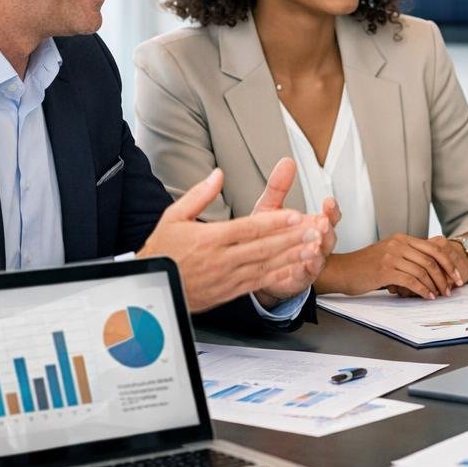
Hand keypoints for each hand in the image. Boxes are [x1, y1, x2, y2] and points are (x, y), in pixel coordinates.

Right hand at [137, 168, 322, 312]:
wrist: (152, 286)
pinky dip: (279, 276)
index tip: (295, 215)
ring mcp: (227, 277)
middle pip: (263, 247)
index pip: (248, 228)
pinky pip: (259, 283)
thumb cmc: (163, 251)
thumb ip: (199, 195)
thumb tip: (218, 175)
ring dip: (291, 257)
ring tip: (313, 248)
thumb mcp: (174, 216)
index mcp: (209, 239)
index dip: (274, 222)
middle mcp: (221, 259)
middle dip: (292, 239)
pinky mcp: (230, 291)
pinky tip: (295, 269)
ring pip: (265, 266)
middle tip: (315, 230)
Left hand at [247, 158, 336, 304]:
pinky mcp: (299, 277)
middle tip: (322, 223)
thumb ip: (278, 187)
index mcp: (310, 225)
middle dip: (327, 230)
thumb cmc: (266, 237)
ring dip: (319, 250)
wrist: (254, 266)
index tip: (328, 201)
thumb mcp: (270, 208)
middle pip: (330, 237)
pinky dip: (306, 269)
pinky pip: (306, 274)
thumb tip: (286, 162)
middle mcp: (314, 243)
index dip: (332, 210)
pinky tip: (304, 263)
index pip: (329, 216)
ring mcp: (309, 261)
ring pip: (321, 256)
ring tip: (314, 245)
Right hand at [340, 233, 465, 298]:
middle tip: (453, 287)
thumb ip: (406, 256)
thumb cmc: (364, 266)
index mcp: (401, 238)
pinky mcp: (386, 270)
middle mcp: (398, 244)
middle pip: (432, 259)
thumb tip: (429, 267)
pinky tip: (428, 296)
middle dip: (446, 274)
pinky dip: (423, 290)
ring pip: (423, 270)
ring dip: (435, 285)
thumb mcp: (388, 254)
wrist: (341, 271)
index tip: (456, 276)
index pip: (433, 248)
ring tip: (440, 295)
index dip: (448, 262)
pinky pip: (412, 281)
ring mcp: (392, 256)